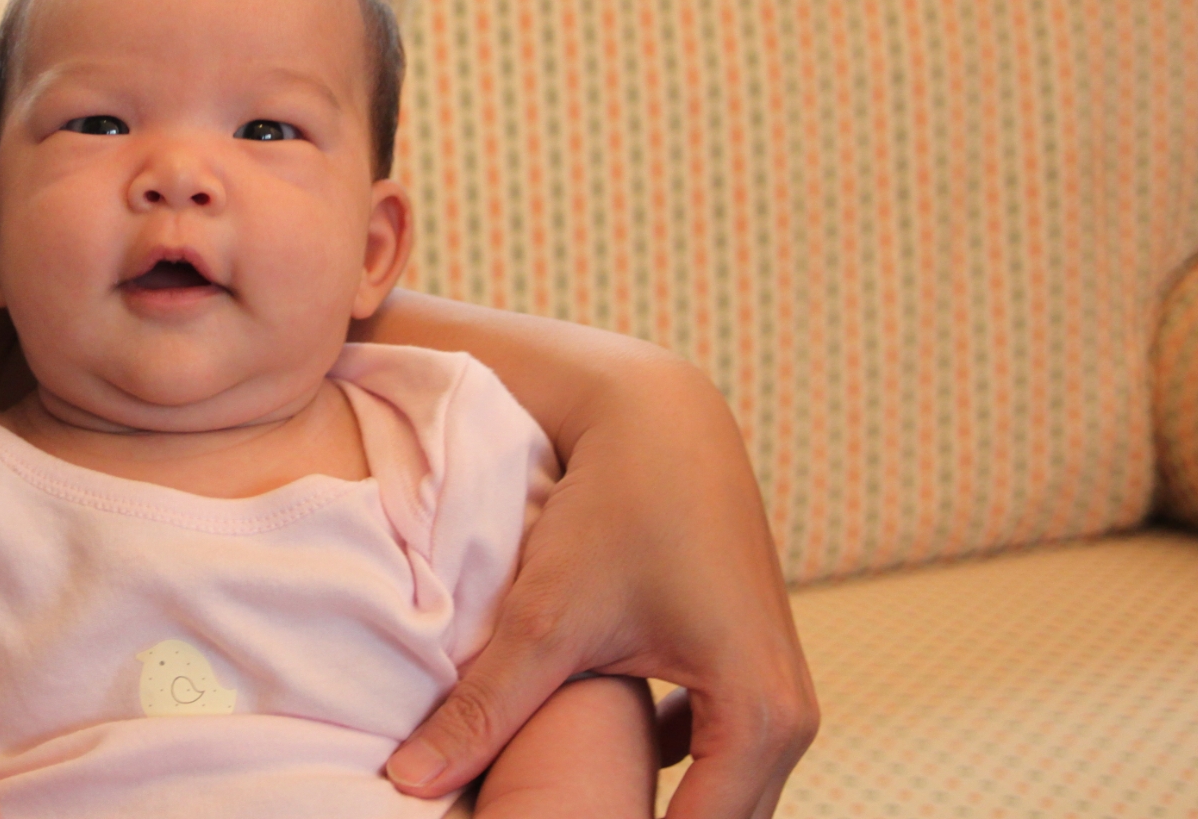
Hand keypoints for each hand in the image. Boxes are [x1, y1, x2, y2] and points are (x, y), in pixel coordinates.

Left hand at [378, 320, 817, 818]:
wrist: (664, 418)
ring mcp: (778, 699)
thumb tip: (407, 782)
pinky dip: (661, 780)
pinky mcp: (750, 678)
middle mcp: (789, 720)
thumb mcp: (546, 616)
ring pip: (717, 802)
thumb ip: (483, 710)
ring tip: (569, 809)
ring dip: (647, 813)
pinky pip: (713, 762)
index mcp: (759, 717)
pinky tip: (587, 781)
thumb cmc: (617, 505)